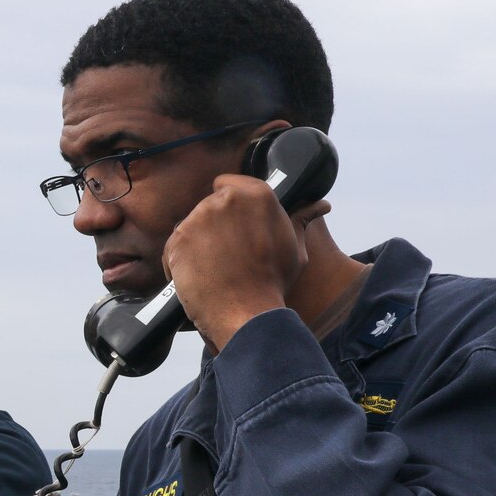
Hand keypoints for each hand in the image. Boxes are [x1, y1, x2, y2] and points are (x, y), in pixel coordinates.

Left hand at [163, 175, 312, 350]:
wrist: (246, 312)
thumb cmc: (272, 283)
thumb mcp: (295, 248)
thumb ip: (300, 220)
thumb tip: (320, 205)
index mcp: (256, 194)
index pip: (228, 182)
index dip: (229, 203)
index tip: (232, 220)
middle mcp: (224, 200)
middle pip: (208, 206)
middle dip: (215, 225)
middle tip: (227, 253)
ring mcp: (198, 218)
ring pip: (191, 226)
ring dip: (198, 243)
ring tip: (213, 268)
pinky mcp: (178, 239)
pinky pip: (175, 246)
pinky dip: (180, 260)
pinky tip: (198, 276)